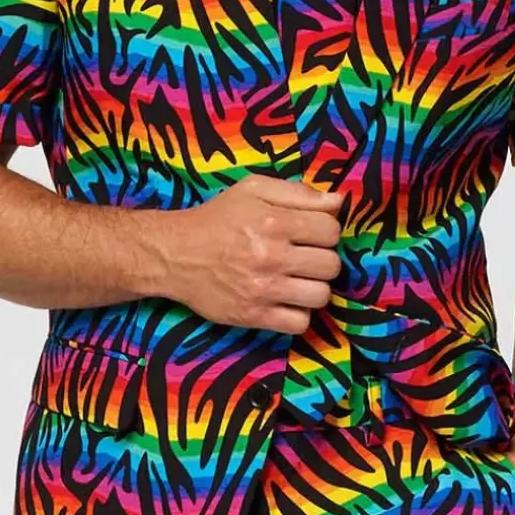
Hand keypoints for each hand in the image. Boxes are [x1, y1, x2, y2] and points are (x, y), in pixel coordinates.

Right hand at [162, 174, 343, 332]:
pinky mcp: (254, 316)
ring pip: (321, 296)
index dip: (325, 231)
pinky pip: (300, 323)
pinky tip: (287, 301)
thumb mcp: (253, 190)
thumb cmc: (217, 219)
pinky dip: (298, 314)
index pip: (331, 230)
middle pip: (331, 265)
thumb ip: (298, 192)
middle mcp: (271, 256)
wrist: (175, 254)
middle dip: (322, 259)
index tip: (310, 234)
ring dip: (314, 288)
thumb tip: (339, 201)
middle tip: (303, 258)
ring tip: (297, 280)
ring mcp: (264, 289)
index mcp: (274, 221)